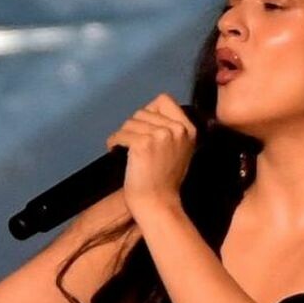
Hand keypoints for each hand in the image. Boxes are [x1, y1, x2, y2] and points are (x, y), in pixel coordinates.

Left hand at [107, 94, 196, 216]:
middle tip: (131, 143)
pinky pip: (121, 134)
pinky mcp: (144, 143)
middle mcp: (177, 129)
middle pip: (143, 111)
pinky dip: (114, 142)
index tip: (144, 129)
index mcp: (189, 129)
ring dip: (123, 135)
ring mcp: (161, 135)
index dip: (149, 112)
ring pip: (130, 122)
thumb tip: (149, 113)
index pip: (163, 100)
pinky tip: (115, 151)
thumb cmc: (164, 180)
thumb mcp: (179, 149)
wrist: (157, 202)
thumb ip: (171, 129)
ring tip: (125, 149)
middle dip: (133, 127)